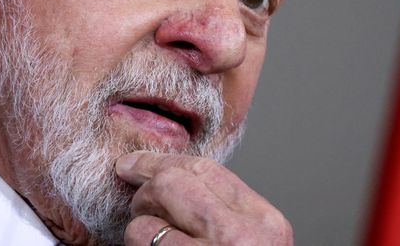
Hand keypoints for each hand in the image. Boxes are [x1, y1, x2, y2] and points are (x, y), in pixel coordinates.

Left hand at [115, 151, 292, 244]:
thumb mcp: (250, 242)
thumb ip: (223, 211)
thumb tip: (167, 178)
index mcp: (265, 222)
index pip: (206, 170)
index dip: (163, 161)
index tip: (134, 164)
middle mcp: (242, 237)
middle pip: (173, 183)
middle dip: (145, 190)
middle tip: (137, 206)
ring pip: (148, 218)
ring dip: (138, 229)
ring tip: (147, 242)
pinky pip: (143, 242)